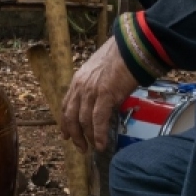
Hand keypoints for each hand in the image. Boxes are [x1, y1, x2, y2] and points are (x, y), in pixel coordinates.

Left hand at [60, 36, 138, 152]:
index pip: (66, 105)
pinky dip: (99, 135)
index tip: (66, 135)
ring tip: (93, 148)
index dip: (65, 122)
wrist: (130, 47)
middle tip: (81, 147)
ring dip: (88, 137)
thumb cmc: (119, 57)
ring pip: (84, 121)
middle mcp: (80, 87)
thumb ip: (96, 86)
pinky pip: (98, 120)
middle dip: (75, 135)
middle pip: (71, 116)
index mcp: (78, 80)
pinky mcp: (105, 95)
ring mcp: (91, 91)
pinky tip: (102, 145)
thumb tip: (102, 102)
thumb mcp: (100, 71)